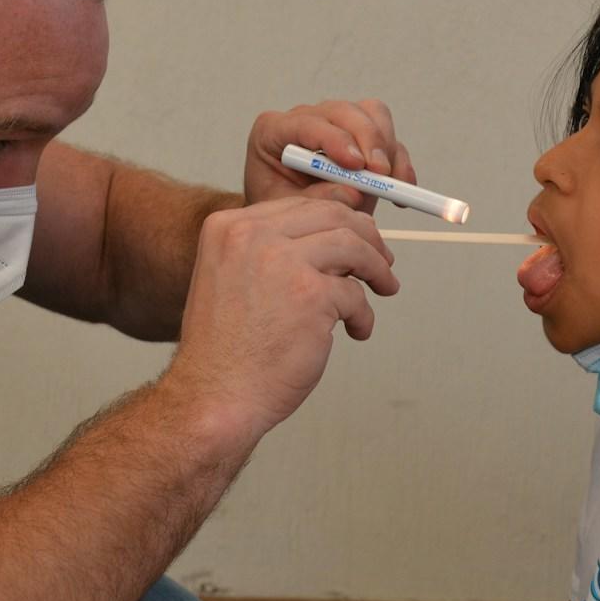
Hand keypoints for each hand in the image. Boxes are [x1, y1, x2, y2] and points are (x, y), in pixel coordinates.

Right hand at [164, 198, 398, 443]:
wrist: (215, 396)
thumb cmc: (227, 350)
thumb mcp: (233, 279)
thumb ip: (270, 252)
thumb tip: (332, 239)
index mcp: (229, 227)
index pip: (301, 205)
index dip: (339, 219)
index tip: (359, 237)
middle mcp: (253, 236)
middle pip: (333, 216)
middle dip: (367, 238)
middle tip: (383, 263)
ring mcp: (283, 262)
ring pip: (353, 246)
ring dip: (377, 269)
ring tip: (384, 289)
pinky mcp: (311, 295)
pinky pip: (355, 295)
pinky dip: (363, 315)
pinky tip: (355, 331)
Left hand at [245, 100, 417, 210]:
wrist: (286, 220)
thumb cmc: (278, 210)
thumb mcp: (287, 210)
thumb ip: (316, 201)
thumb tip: (353, 193)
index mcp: (274, 131)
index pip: (307, 124)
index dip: (336, 140)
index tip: (356, 165)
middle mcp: (306, 120)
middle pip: (344, 112)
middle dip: (368, 140)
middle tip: (380, 175)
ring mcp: (336, 125)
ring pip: (372, 115)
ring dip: (386, 149)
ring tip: (391, 185)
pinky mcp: (360, 138)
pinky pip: (389, 138)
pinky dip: (399, 163)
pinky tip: (401, 187)